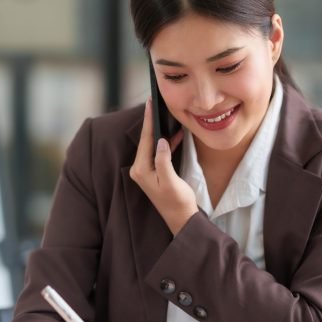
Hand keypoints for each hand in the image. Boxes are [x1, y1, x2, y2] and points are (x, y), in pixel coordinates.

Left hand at [129, 100, 198, 234]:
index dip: (148, 121)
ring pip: (152, 145)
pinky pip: (158, 151)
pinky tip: (174, 134)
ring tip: (164, 115)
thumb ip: (164, 161)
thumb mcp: (171, 181)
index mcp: (141, 170)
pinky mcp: (154, 172)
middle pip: (146, 140)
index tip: (150, 104)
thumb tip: (161, 141)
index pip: (145, 140)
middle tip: (155, 103)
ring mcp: (146, 171)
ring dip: (158, 131)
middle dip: (151, 122)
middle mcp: (140, 169)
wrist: (181, 218)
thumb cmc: (177, 201)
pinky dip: (165, 142)